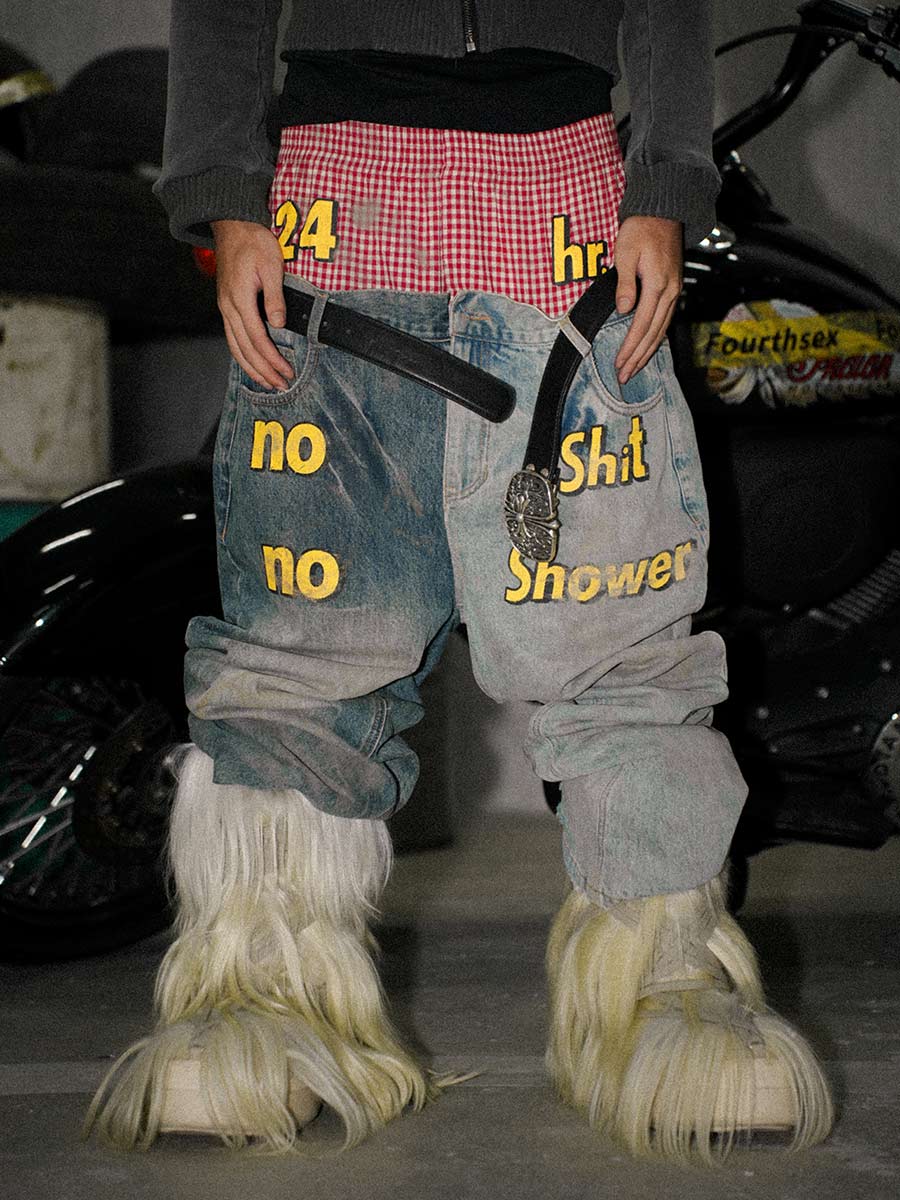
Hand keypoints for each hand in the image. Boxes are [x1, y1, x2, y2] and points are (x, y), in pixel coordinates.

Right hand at [211, 219, 293, 389]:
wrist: (232, 225)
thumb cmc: (253, 241)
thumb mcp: (271, 266)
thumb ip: (275, 297)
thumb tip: (279, 324)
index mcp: (240, 299)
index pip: (257, 339)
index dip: (272, 359)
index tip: (286, 372)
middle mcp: (229, 307)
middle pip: (245, 349)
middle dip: (263, 371)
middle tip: (280, 385)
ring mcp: (225, 307)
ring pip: (236, 346)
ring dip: (252, 367)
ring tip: (267, 382)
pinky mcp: (227, 305)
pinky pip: (232, 337)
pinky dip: (243, 355)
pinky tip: (252, 363)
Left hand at [611, 216, 683, 384]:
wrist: (663, 211)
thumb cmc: (641, 228)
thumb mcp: (625, 253)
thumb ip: (624, 284)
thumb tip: (624, 310)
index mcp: (657, 284)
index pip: (641, 325)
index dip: (630, 347)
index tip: (619, 364)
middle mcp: (670, 292)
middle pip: (653, 334)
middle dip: (638, 358)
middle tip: (625, 376)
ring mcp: (673, 291)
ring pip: (661, 330)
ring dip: (647, 352)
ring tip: (634, 369)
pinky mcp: (673, 288)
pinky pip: (664, 320)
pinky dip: (655, 338)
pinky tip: (647, 347)